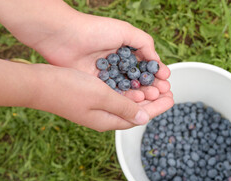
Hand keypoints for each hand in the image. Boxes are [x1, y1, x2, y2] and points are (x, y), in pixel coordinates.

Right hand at [30, 64, 173, 130]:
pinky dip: (129, 90)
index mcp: (108, 120)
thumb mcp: (101, 96)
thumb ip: (124, 107)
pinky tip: (135, 84)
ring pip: (128, 103)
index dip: (158, 107)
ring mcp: (98, 109)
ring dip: (143, 95)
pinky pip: (118, 97)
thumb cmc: (69, 89)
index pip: (140, 116)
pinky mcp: (92, 99)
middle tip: (168, 90)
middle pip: (136, 111)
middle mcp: (105, 118)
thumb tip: (144, 119)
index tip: (173, 98)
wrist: (39, 84)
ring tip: (157, 86)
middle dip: (153, 101)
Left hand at [32, 11, 170, 102]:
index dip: (157, 75)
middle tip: (164, 92)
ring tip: (154, 96)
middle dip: (153, 87)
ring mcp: (107, 77)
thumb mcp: (125, 31)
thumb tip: (158, 63)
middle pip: (139, 81)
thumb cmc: (95, 30)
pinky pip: (115, 94)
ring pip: (129, 89)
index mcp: (125, 52)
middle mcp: (117, 66)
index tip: (167, 81)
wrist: (63, 36)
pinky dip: (126, 97)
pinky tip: (137, 100)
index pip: (145, 67)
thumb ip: (145, 44)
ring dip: (143, 94)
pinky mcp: (97, 86)